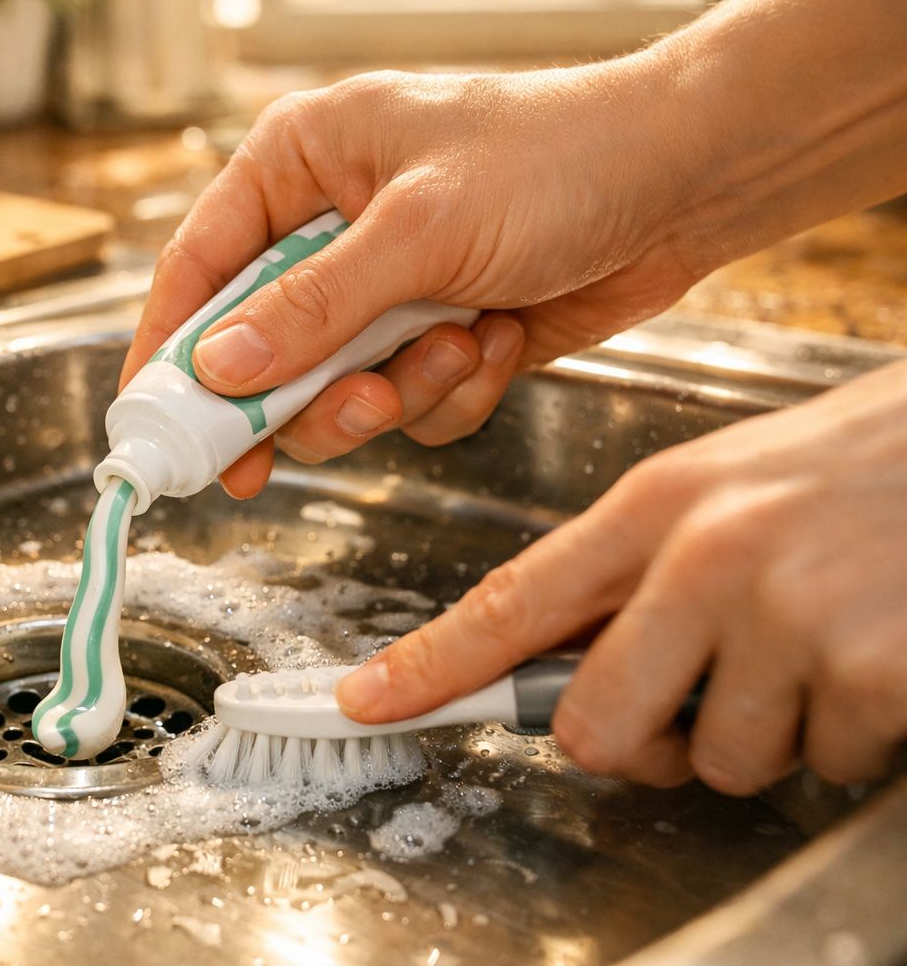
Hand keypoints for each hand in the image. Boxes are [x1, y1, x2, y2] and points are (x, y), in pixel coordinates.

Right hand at [122, 63, 703, 496]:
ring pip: (333, 393)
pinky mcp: (436, 337)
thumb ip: (312, 307)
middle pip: (259, 352)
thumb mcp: (420, 230)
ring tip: (457, 348)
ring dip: (398, 391)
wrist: (689, 181)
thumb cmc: (557, 159)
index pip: (198, 268)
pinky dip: (453, 392)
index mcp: (298, 165)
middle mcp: (330, 231)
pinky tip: (499, 341)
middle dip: (310, 392)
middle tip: (357, 408)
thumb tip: (216, 370)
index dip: (170, 352)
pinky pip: (408, 405)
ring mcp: (385, 290)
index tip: (158, 428)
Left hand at [336, 359, 906, 792]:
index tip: (373, 700)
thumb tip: (565, 658)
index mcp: (657, 504)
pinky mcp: (872, 671)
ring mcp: (789, 615)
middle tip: (684, 714)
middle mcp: (708, 557)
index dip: (433, 665)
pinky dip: (847, 733)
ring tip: (811, 650)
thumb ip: (635, 568)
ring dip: (763, 734)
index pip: (515, 600)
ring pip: (721, 761)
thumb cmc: (853, 466)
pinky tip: (870, 656)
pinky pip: (823, 762)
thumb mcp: (721, 485)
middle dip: (635, 746)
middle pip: (596, 725)